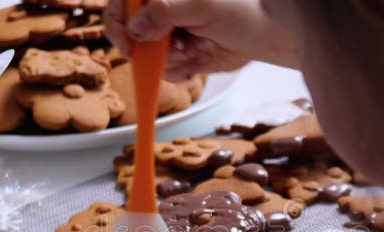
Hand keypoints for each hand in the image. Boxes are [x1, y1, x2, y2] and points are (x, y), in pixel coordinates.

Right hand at [105, 0, 297, 80]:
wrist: (266, 35)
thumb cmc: (242, 9)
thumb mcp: (203, 4)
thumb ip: (166, 10)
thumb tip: (136, 26)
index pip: (122, 3)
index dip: (117, 23)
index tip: (128, 44)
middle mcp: (159, 11)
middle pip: (130, 34)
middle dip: (156, 47)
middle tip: (180, 47)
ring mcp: (168, 35)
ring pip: (148, 58)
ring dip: (176, 59)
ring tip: (201, 46)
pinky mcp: (178, 56)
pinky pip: (166, 72)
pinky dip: (184, 70)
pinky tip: (203, 56)